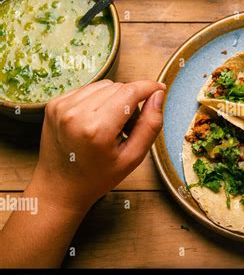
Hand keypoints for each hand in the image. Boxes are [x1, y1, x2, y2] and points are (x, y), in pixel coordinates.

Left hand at [32, 79, 165, 212]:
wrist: (60, 188)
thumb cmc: (97, 177)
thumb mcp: (133, 158)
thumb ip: (150, 125)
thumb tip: (158, 95)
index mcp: (97, 129)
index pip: (130, 92)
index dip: (148, 87)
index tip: (159, 89)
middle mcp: (76, 113)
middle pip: (118, 87)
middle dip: (131, 101)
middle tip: (130, 126)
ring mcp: (62, 107)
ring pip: (103, 86)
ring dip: (115, 99)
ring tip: (112, 124)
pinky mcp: (54, 104)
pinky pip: (87, 90)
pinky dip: (98, 100)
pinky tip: (97, 120)